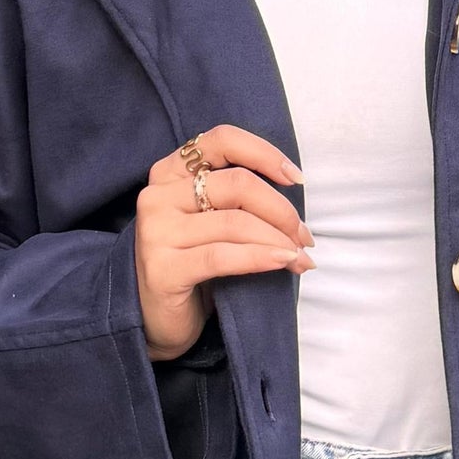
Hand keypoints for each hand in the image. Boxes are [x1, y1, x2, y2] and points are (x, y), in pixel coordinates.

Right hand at [136, 124, 311, 359]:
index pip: (222, 140)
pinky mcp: (162, 269)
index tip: (297, 179)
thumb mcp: (209, 219)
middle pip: (237, 184)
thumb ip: (235, 197)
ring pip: (236, 222)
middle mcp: (157, 196)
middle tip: (304, 237)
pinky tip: (284, 263)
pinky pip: (224, 256)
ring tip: (300, 257)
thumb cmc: (191, 262)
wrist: (154, 318)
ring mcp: (156, 232)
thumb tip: (294, 192)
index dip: (264, 154)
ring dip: (279, 240)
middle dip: (281, 211)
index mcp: (169, 172)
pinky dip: (261, 257)